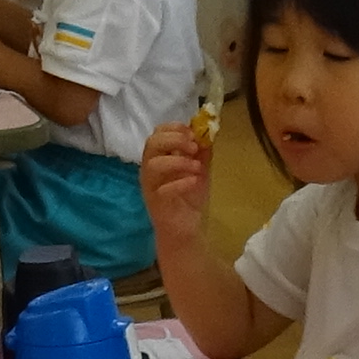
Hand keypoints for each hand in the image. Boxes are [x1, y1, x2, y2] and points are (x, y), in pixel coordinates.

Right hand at [137, 117, 212, 245]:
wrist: (185, 230)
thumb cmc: (189, 198)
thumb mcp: (200, 171)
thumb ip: (202, 153)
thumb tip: (208, 133)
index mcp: (159, 158)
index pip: (157, 134)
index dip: (173, 128)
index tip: (192, 132)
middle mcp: (150, 170)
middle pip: (151, 144)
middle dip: (173, 140)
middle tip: (193, 146)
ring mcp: (151, 187)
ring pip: (153, 165)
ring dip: (177, 161)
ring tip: (196, 166)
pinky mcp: (156, 204)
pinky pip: (162, 190)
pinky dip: (180, 182)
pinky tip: (194, 181)